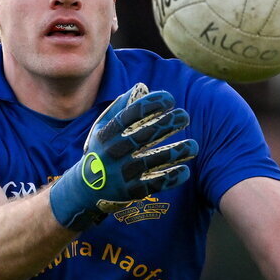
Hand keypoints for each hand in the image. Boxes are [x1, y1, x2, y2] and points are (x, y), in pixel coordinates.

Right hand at [49, 83, 197, 231]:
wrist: (86, 189)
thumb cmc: (100, 152)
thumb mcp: (102, 129)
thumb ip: (120, 108)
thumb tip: (141, 87)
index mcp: (107, 134)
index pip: (131, 115)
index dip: (152, 104)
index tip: (170, 99)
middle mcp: (114, 152)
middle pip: (146, 135)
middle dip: (169, 123)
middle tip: (185, 116)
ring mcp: (122, 173)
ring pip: (155, 160)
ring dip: (177, 151)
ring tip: (194, 146)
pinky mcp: (131, 191)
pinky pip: (155, 184)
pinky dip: (172, 178)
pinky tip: (185, 170)